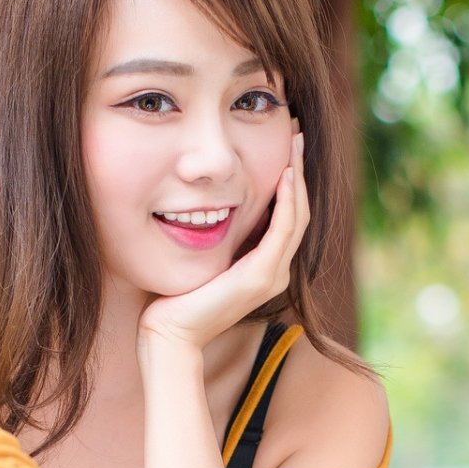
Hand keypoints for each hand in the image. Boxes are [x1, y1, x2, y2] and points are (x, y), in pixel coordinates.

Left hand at [138, 126, 308, 351]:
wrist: (170, 333)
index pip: (287, 217)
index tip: (286, 147)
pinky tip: (284, 176)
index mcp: (264, 267)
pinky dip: (287, 202)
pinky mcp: (260, 277)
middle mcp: (275, 272)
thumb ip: (214, 236)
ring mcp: (271, 276)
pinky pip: (283, 231)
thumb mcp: (202, 258)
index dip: (290, 181)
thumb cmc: (175, 297)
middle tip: (298, 135)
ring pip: (297, 218)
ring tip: (296, 146)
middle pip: (299, 212)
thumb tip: (206, 204)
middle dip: (299, 172)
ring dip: (298, 180)